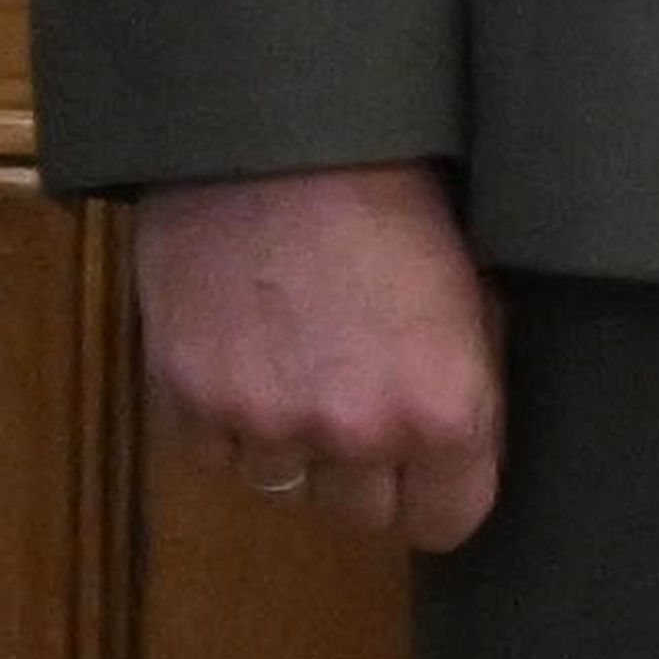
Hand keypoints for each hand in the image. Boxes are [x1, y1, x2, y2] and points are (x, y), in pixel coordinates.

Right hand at [134, 162, 504, 550]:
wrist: (277, 136)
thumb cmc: (391, 196)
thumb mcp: (470, 293)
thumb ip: (462, 385)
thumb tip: (454, 445)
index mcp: (444, 412)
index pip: (445, 522)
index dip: (433, 490)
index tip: (420, 461)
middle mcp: (355, 433)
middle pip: (358, 513)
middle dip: (358, 468)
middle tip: (350, 395)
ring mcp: (264, 421)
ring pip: (278, 483)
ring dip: (283, 442)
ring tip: (286, 363)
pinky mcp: (188, 398)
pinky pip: (208, 450)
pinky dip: (219, 418)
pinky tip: (235, 353)